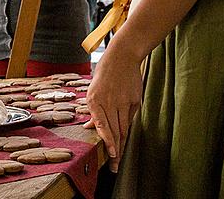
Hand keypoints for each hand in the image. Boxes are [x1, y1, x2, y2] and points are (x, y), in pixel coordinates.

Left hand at [83, 46, 142, 172]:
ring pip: (123, 127)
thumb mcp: (92, 91)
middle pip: (115, 130)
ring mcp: (123, 101)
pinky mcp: (135, 100)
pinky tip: (124, 137)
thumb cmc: (104, 75)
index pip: (103, 126)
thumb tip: (89, 128)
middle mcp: (109, 102)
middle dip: (115, 150)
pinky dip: (127, 127)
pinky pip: (130, 117)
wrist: (122, 57)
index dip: (108, 142)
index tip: (112, 154)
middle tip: (114, 166)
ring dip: (121, 143)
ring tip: (119, 157)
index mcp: (95, 100)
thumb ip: (93, 111)